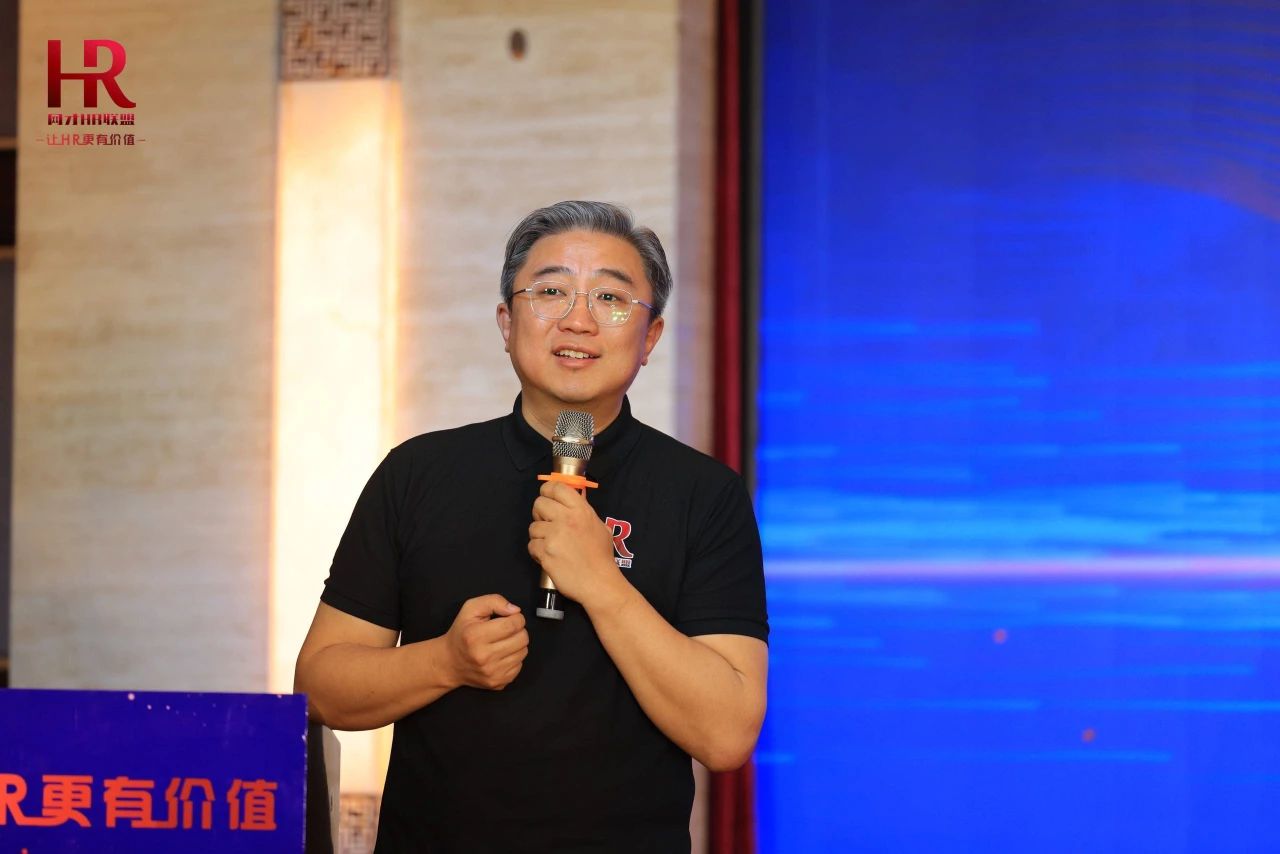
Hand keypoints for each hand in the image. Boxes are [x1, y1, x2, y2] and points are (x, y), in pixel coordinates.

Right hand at [441, 594, 528, 690]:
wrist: (449, 663)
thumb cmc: (462, 633)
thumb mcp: (471, 608)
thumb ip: (494, 601)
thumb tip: (515, 610)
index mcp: (476, 636)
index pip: (513, 624)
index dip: (516, 617)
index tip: (509, 618)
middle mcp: (484, 657)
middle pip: (522, 638)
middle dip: (518, 630)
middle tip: (506, 630)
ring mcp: (492, 673)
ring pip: (523, 652)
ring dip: (517, 644)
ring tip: (503, 642)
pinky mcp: (498, 683)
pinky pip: (520, 666)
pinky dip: (514, 658)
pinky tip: (501, 655)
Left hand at [528, 480, 621, 604]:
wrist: (599, 583)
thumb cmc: (601, 556)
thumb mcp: (600, 526)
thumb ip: (584, 512)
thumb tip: (572, 500)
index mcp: (580, 510)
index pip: (556, 487)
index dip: (548, 490)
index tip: (548, 497)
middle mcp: (565, 519)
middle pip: (539, 503)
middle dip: (540, 512)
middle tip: (547, 523)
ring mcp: (554, 537)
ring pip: (533, 527)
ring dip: (539, 535)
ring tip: (551, 544)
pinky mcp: (545, 553)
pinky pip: (532, 545)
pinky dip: (537, 551)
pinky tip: (549, 556)